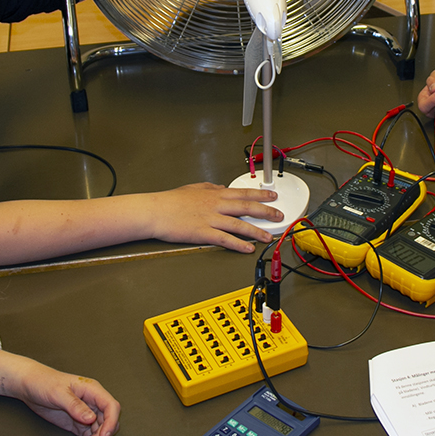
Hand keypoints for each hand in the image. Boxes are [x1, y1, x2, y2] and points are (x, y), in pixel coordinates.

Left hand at [0, 348, 119, 435]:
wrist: (30, 385)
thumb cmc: (44, 381)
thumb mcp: (58, 392)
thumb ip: (75, 406)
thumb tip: (90, 418)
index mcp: (92, 390)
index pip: (111, 406)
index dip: (111, 422)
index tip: (103, 435)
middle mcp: (92, 402)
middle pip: (107, 422)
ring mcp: (85, 414)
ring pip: (99, 432)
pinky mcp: (77, 423)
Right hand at [144, 183, 281, 252]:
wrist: (155, 210)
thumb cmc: (170, 201)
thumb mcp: (193, 188)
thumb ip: (210, 188)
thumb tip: (221, 187)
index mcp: (214, 194)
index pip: (243, 193)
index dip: (261, 195)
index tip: (273, 197)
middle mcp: (216, 205)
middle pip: (246, 207)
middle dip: (266, 211)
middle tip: (279, 215)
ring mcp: (211, 219)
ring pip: (239, 224)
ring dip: (256, 230)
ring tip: (268, 236)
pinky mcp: (203, 233)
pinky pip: (225, 239)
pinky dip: (238, 244)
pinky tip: (248, 248)